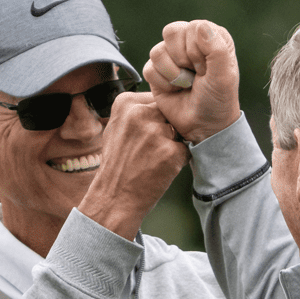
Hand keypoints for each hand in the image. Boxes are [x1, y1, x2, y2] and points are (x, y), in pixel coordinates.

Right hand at [77, 91, 188, 240]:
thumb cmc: (117, 165)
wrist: (114, 198)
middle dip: (165, 130)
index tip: (145, 135)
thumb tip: (160, 100)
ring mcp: (156, 133)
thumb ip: (136, 111)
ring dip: (171, 145)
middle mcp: (140, 113)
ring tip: (152, 160)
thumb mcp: (116, 128)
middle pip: (168, 114)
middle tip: (150, 150)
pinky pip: (185, 149)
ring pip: (178, 131)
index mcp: (125, 103)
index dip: (155, 119)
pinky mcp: (171, 152)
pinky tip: (160, 169)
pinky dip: (177, 160)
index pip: (155, 100)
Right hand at [144, 20, 241, 144]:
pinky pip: (148, 68)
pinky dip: (162, 84)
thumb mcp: (224, 76)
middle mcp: (189, 41)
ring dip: (173, 75)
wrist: (203, 126)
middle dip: (183, 60)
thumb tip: (200, 26)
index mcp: (210, 36)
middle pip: (172, 32)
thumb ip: (217, 49)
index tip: (206, 69)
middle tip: (195, 76)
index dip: (196, 50)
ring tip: (186, 84)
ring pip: (157, 51)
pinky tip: (174, 90)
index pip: (193, 27)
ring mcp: (171, 56)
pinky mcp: (156, 71)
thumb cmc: (218, 100)